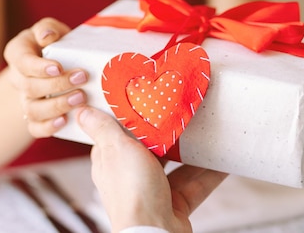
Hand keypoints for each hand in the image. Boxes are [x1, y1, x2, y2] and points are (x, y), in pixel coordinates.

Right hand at [4, 18, 88, 137]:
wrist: (58, 62)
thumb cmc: (56, 42)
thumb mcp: (51, 29)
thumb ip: (47, 28)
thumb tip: (47, 36)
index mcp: (17, 54)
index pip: (22, 62)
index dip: (39, 67)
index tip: (59, 67)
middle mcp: (18, 78)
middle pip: (29, 87)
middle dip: (57, 84)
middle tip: (82, 78)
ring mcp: (25, 99)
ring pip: (32, 110)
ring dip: (57, 106)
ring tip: (80, 98)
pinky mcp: (35, 117)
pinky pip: (35, 128)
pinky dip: (48, 127)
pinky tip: (65, 121)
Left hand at [77, 106, 226, 232]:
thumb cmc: (131, 192)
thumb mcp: (116, 149)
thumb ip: (103, 129)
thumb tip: (81, 111)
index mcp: (111, 162)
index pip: (118, 135)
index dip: (132, 119)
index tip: (148, 100)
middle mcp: (131, 176)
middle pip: (151, 149)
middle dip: (169, 133)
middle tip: (185, 112)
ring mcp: (154, 191)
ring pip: (177, 166)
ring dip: (193, 152)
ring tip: (208, 130)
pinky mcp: (175, 204)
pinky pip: (196, 184)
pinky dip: (210, 173)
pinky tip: (223, 160)